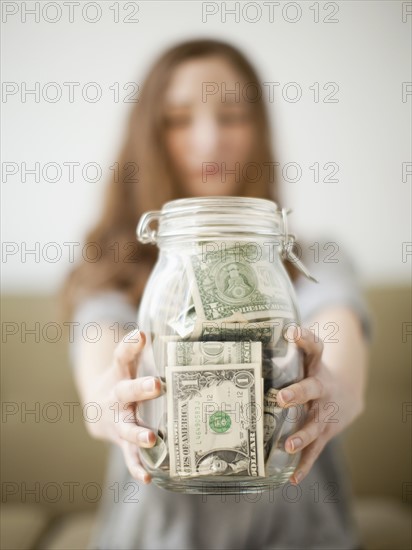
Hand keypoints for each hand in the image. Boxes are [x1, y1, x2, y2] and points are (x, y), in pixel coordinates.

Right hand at [84, 329, 161, 483]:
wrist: (97, 409)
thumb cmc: (125, 381)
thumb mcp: (130, 364)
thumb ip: (151, 351)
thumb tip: (184, 332)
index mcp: (119, 374)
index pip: (122, 356)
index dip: (130, 345)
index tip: (142, 335)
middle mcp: (116, 396)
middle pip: (126, 391)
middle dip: (140, 388)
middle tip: (157, 384)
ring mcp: (117, 421)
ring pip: (126, 427)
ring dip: (138, 433)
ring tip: (151, 439)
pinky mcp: (121, 441)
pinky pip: (129, 455)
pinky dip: (136, 467)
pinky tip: (147, 477)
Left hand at [277, 326, 362, 484]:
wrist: (346, 395)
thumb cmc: (312, 373)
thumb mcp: (304, 359)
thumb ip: (282, 350)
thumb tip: (241, 337)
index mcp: (315, 366)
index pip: (314, 347)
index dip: (305, 337)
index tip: (291, 330)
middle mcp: (322, 388)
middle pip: (312, 388)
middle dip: (297, 393)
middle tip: (280, 398)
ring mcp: (325, 412)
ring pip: (315, 424)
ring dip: (302, 435)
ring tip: (288, 445)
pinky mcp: (325, 432)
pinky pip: (315, 450)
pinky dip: (305, 464)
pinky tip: (293, 478)